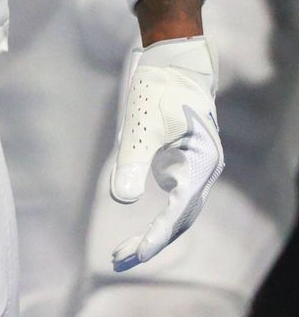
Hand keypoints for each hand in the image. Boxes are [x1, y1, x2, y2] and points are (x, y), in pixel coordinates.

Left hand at [110, 37, 222, 271]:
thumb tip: (122, 200)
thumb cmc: (157, 87)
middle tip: (117, 259)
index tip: (135, 254)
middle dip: (149, 243)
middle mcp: (205, 172)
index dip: (156, 236)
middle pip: (179, 221)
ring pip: (178, 215)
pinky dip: (156, 220)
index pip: (178, 211)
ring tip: (120, 253)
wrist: (174, 62)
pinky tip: (135, 233)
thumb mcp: (139, 123)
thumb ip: (131, 162)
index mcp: (200, 163)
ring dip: (153, 236)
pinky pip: (174, 204)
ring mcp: (198, 171)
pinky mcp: (188, 168)